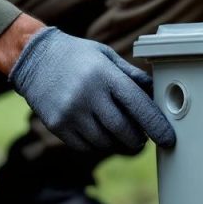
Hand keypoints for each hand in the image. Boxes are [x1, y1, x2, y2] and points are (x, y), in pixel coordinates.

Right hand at [8, 27, 175, 153]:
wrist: (33, 57)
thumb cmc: (77, 55)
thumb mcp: (106, 56)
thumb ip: (132, 76)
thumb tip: (158, 94)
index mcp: (105, 75)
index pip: (138, 106)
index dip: (157, 126)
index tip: (169, 139)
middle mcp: (88, 95)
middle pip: (124, 131)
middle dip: (138, 139)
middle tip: (143, 138)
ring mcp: (70, 112)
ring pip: (105, 143)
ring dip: (118, 144)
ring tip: (121, 135)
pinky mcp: (57, 125)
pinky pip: (86, 147)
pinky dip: (98, 145)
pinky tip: (100, 134)